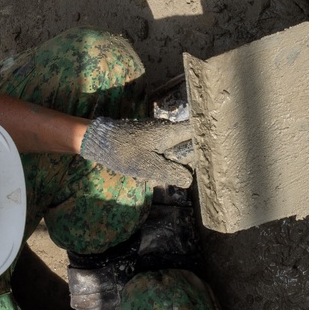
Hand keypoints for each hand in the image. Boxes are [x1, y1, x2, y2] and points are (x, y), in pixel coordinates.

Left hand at [80, 115, 194, 186]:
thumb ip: (171, 173)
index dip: (205, 142)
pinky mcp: (147, 140)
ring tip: (153, 175)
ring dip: (167, 165)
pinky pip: (160, 152)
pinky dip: (157, 163)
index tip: (210, 157)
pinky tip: (145, 172)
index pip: (196, 131)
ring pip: (172, 151)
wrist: (98, 142)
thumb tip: (189, 180)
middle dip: (182, 162)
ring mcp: (156, 134)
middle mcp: (165, 129)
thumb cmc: (124, 152)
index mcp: (169, 132)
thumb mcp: (149, 167)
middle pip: (186, 145)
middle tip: (173, 174)